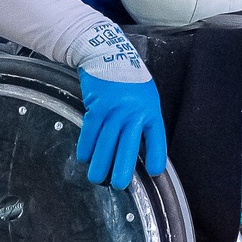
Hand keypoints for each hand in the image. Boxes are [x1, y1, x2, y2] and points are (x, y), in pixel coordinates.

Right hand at [76, 70, 167, 186]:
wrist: (108, 54)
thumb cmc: (130, 79)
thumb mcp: (146, 98)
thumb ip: (145, 120)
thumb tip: (141, 148)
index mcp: (150, 111)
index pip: (156, 138)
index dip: (155, 156)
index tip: (154, 172)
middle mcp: (133, 112)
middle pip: (128, 146)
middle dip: (122, 168)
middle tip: (119, 186)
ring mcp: (113, 110)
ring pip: (106, 143)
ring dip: (100, 163)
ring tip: (97, 179)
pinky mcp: (96, 107)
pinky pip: (90, 132)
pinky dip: (86, 147)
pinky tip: (84, 158)